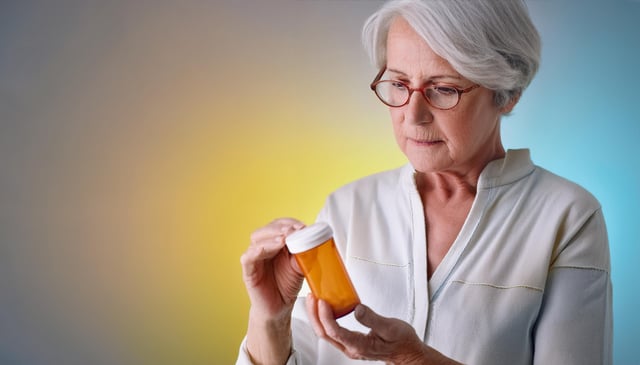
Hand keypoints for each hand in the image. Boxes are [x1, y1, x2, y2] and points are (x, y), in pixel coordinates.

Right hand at [241, 218, 305, 363]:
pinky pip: (248, 258)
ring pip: (257, 240)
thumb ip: (304, 253)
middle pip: (266, 229)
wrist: (280, 309)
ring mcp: (254, 259)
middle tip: (292, 231)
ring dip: (271, 237)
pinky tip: (265, 249)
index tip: (302, 226)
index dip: (289, 223)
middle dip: (280, 228)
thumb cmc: (287, 286)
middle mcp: (263, 248)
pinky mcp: (248, 271)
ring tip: (284, 238)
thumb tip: (313, 240)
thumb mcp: (300, 266)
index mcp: (275, 244)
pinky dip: (256, 251)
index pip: (278, 225)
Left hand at [306, 295, 460, 363]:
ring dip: (317, 316)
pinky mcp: (350, 342)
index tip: (322, 301)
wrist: (407, 353)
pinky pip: (331, 332)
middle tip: (312, 297)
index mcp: (359, 345)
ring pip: (325, 333)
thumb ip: (373, 318)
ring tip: (315, 300)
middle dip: (314, 315)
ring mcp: (349, 347)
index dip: (325, 316)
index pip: (335, 332)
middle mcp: (351, 348)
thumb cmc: (401, 342)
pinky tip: (325, 308)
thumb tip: (357, 309)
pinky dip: (324, 319)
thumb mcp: (391, 327)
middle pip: (324, 333)